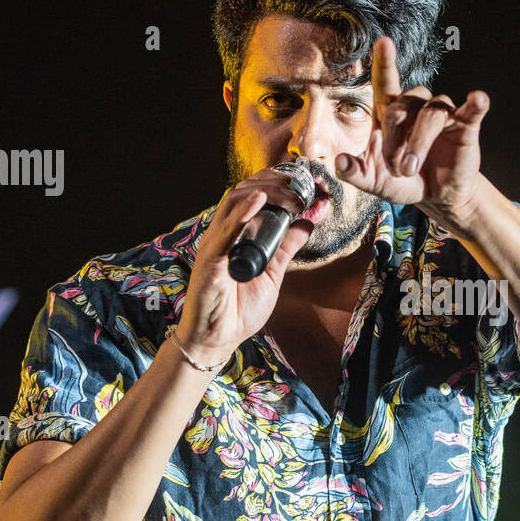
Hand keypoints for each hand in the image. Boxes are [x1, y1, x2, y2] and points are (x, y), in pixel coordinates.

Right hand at [174, 170, 314, 369]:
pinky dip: (242, 213)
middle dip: (276, 181)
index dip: (280, 184)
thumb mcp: (273, 272)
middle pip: (246, 190)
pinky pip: (225, 230)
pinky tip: (259, 199)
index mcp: (237, 233)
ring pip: (235, 201)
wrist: (218, 338)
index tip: (309, 183)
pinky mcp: (210, 259)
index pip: (255, 195)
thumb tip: (308, 222)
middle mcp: (224, 233)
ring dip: (266, 190)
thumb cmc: (238, 308)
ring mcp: (216, 243)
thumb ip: (287, 246)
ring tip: (291, 192)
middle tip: (303, 184)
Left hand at [333, 36, 490, 226]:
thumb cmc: (403, 180)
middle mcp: (416, 106)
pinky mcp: (465, 125)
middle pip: (402, 106)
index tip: (384, 43)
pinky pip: (472, 109)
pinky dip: (476, 103)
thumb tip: (339, 163)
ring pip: (431, 113)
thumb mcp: (373, 181)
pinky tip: (478, 98)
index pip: (385, 81)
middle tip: (396, 169)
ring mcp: (442, 113)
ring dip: (418, 142)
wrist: (436, 196)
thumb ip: (354, 173)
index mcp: (390, 112)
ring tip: (411, 168)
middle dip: (394, 141)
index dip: (385, 62)